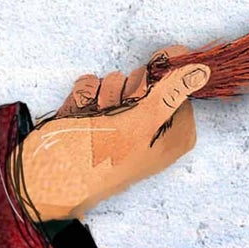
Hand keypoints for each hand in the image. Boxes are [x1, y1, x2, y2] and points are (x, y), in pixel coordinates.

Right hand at [14, 62, 208, 220]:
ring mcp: (120, 119)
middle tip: (116, 113)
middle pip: (147, 78)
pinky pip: (93, 83)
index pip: (180, 84)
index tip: (141, 92)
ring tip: (94, 120)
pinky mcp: (94, 113)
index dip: (159, 81)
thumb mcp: (141, 125)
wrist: (46, 179)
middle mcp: (151, 125)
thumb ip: (172, 91)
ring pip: (117, 79)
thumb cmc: (98, 160)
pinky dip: (83, 97)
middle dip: (125, 90)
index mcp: (174, 134)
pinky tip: (80, 115)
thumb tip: (202, 68)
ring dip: (101, 95)